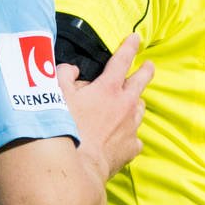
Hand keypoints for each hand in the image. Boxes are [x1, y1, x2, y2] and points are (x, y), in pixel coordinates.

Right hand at [59, 34, 152, 179]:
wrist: (74, 165)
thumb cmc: (62, 127)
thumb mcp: (56, 94)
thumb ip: (63, 75)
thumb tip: (72, 70)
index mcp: (108, 89)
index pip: (122, 60)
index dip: (129, 46)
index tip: (136, 38)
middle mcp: (125, 106)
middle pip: (141, 82)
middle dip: (146, 70)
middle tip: (149, 65)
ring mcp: (130, 128)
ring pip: (139, 110)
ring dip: (136, 103)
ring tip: (133, 101)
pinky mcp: (130, 148)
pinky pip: (134, 137)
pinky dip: (129, 134)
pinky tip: (123, 137)